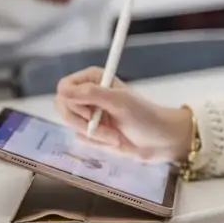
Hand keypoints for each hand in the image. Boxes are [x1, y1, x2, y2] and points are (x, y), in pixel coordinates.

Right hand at [54, 67, 193, 161]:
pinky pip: (81, 138)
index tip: (90, 112)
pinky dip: (98, 142)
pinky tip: (114, 141)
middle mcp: (88, 94)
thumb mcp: (119, 102)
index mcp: (92, 79)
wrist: (161, 141)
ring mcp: (89, 113)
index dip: (72, 102)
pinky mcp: (93, 131)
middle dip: (83, 123)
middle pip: (63, 107)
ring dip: (95, 134)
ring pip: (72, 125)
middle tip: (103, 129)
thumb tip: (62, 91)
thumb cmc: (144, 116)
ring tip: (115, 137)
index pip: (64, 88)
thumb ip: (90, 93)